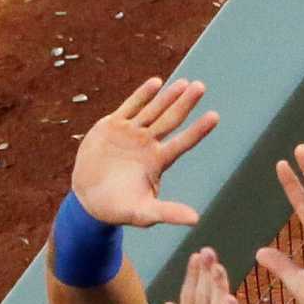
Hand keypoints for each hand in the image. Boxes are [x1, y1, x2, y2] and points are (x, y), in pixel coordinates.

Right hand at [70, 77, 220, 227]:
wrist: (88, 199)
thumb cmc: (119, 208)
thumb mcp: (143, 213)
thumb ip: (168, 213)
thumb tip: (196, 220)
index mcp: (158, 162)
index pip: (182, 143)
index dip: (198, 130)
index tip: (214, 116)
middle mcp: (148, 144)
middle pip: (171, 120)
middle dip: (185, 104)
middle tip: (200, 87)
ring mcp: (131, 133)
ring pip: (153, 110)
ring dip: (168, 97)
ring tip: (184, 84)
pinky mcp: (113, 126)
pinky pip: (130, 107)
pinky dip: (142, 95)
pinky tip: (156, 83)